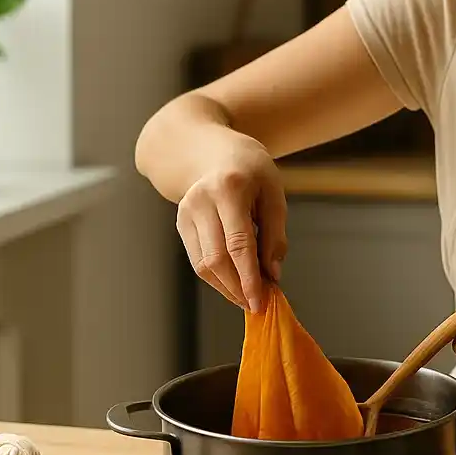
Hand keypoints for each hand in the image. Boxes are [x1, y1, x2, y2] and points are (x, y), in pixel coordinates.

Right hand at [175, 138, 287, 312]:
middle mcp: (200, 201)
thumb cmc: (250, 169)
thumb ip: (274, 234)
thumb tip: (273, 274)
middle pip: (217, 259)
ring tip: (249, 296)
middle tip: (258, 304)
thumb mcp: (273, 193)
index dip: (249, 278)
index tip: (261, 301)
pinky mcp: (180, 224)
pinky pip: (198, 260)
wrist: (210, 149)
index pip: (238, 244)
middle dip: (238, 288)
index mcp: (228, 189)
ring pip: (203, 265)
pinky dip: (217, 277)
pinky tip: (235, 283)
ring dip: (227, 287)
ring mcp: (185, 212)